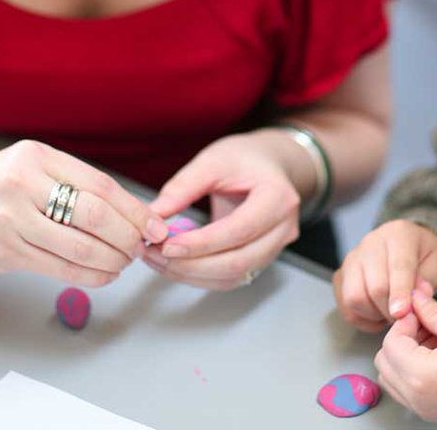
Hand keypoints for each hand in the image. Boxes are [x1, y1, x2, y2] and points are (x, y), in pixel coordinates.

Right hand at [0, 140, 166, 285]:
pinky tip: (104, 275)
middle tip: (143, 247)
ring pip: (80, 246)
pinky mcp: (3, 251)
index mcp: (37, 156)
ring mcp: (10, 218)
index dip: (134, 210)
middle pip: (95, 215)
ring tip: (124, 262)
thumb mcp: (28, 169)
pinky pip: (59, 267)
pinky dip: (90, 275)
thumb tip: (132, 213)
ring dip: (112, 260)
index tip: (155, 226)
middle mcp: (23, 183)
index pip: (101, 185)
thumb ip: (72, 185)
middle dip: (128, 236)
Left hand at [143, 131, 300, 289]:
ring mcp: (276, 247)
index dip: (202, 243)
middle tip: (155, 255)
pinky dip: (201, 277)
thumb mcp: (213, 160)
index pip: (239, 229)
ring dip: (193, 274)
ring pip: (234, 276)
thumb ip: (184, 187)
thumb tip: (153, 214)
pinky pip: (232, 278)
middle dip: (192, 265)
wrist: (269, 164)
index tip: (167, 245)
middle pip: (238, 261)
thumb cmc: (245, 158)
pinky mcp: (261, 258)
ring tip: (159, 260)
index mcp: (278, 198)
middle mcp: (283, 228)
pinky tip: (176, 265)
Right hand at [332, 220, 436, 330]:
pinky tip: (377, 314)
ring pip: (354, 297)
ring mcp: (352, 258)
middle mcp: (370, 243)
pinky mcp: (340, 275)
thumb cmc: (423, 257)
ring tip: (390, 313)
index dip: (400, 293)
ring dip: (374, 314)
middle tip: (405, 319)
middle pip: (375, 286)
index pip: (398, 266)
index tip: (402, 313)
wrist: (407, 248)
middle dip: (391, 310)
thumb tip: (414, 301)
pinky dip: (361, 318)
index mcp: (398, 234)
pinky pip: (345, 305)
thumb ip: (427, 283)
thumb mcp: (436, 265)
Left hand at [375, 290, 436, 425]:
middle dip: (402, 337)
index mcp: (421, 377)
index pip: (391, 341)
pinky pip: (407, 389)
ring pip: (392, 376)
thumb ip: (431, 311)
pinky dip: (413, 370)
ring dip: (405, 354)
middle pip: (385, 360)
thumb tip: (413, 295)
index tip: (425, 310)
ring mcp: (425, 410)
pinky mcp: (434, 413)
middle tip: (430, 323)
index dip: (406, 320)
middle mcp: (417, 399)